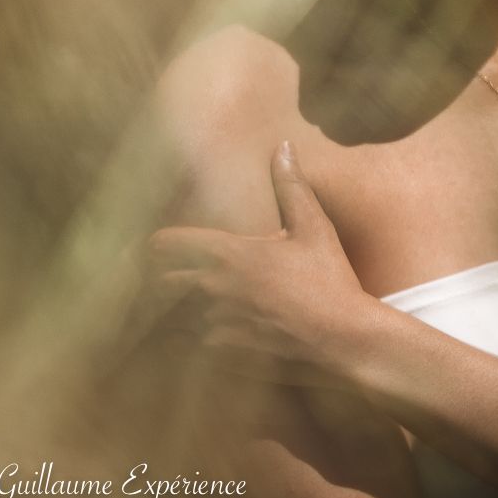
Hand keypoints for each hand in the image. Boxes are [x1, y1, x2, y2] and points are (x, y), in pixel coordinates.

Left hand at [146, 141, 372, 387]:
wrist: (342, 336)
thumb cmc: (327, 277)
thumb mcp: (313, 225)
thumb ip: (291, 186)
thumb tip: (282, 146)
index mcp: (230, 254)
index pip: (167, 244)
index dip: (157, 242)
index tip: (156, 242)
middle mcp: (214, 289)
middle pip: (159, 283)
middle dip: (156, 275)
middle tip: (155, 270)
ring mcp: (218, 324)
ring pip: (169, 318)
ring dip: (168, 309)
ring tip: (169, 301)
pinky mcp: (227, 351)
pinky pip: (192, 343)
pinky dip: (189, 335)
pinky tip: (200, 327)